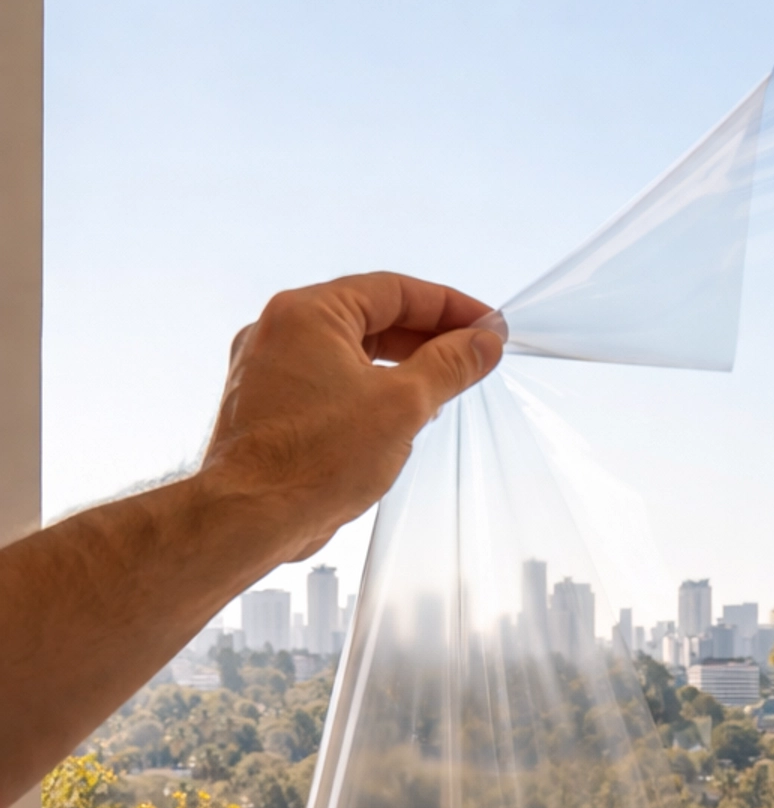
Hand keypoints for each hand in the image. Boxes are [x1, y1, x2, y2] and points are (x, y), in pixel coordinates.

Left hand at [199, 273, 504, 566]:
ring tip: (444, 387)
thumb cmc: (315, 458)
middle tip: (474, 356)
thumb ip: (448, 366)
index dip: (450, 307)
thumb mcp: (402, 405)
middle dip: (427, 337)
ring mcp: (268, 369)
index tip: (487, 327)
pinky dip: (367, 389)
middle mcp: (279, 330)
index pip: (394, 291)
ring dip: (400, 365)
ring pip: (349, 352)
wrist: (251, 516)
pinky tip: (396, 415)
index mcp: (307, 313)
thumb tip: (483, 343)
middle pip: (370, 318)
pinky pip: (328, 382)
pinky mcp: (268, 406)